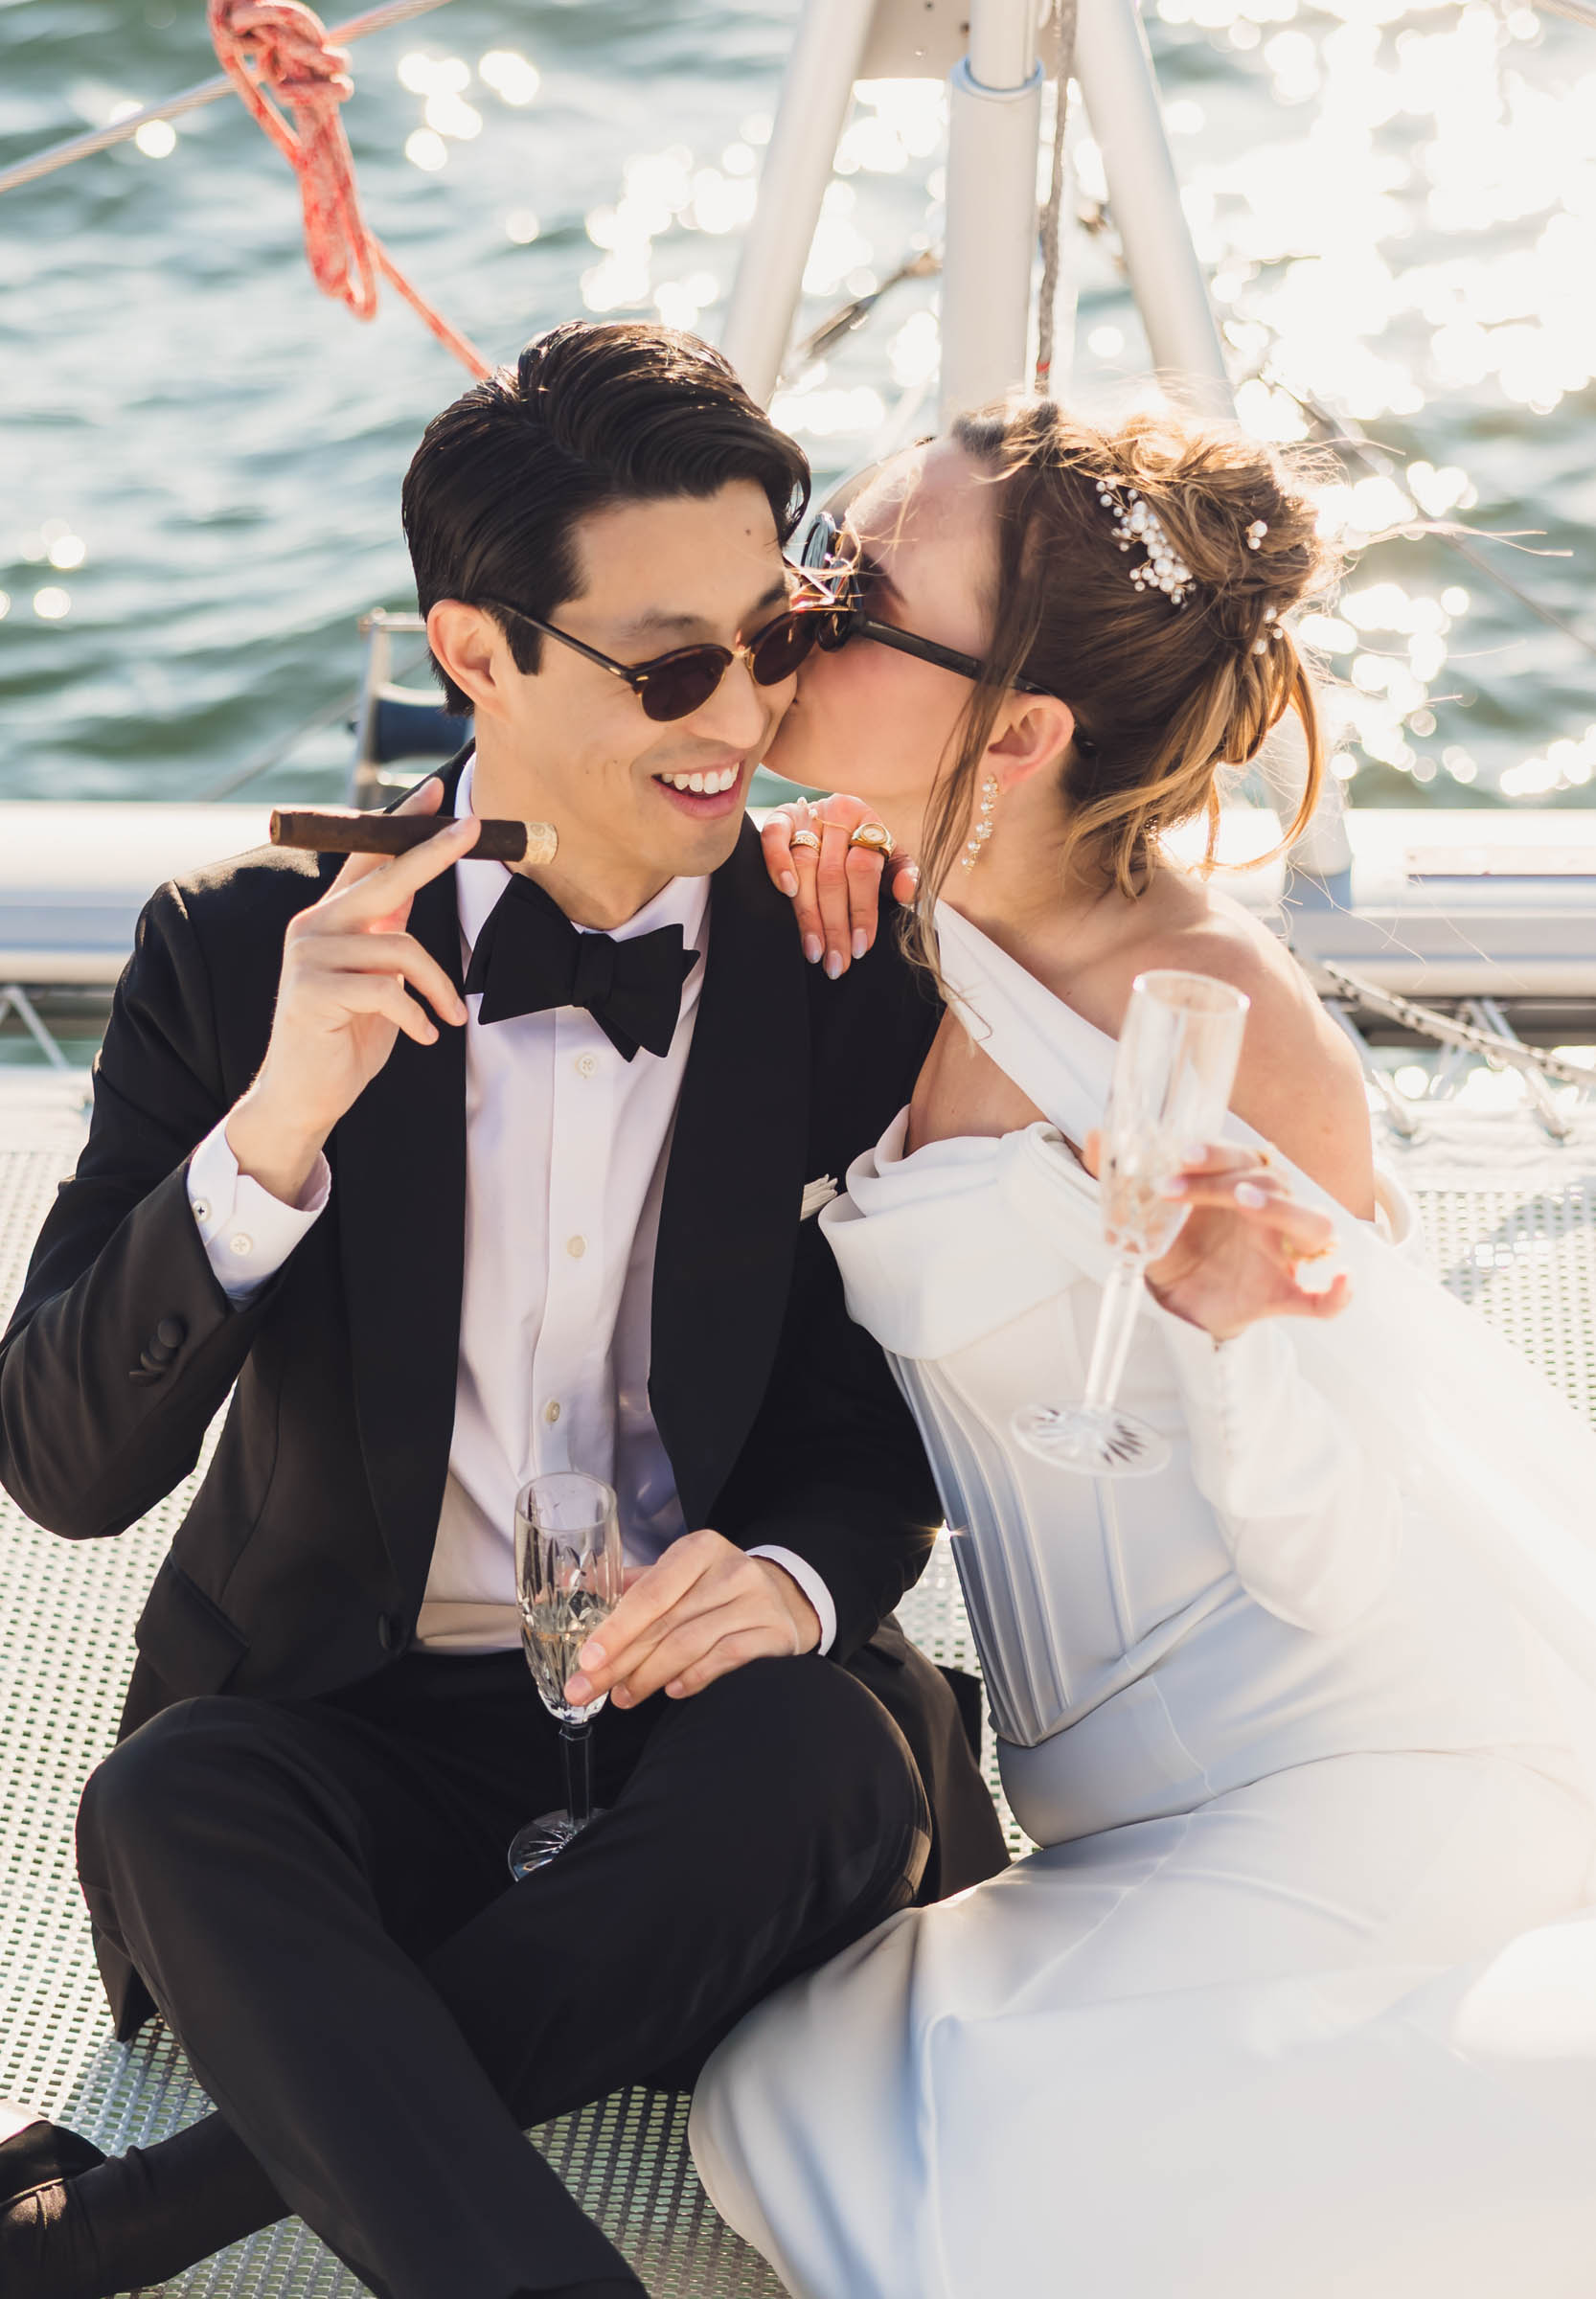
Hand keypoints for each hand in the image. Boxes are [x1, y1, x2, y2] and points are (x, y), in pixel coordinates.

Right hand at [226, 779, 476, 1203]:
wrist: (304, 1095)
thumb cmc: (345, 1037)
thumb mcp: (375, 980)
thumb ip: (385, 936)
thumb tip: (413, 891)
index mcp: (330, 919)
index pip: (367, 859)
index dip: (400, 824)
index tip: (435, 794)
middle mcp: (314, 927)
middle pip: (384, 877)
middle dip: (433, 851)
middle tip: (474, 829)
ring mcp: (308, 957)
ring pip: (400, 947)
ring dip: (438, 988)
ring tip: (449, 1018)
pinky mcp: (312, 992)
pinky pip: (388, 991)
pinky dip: (417, 1016)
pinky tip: (425, 1035)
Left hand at [562, 1529, 820, 1708]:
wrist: (783, 1596)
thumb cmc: (714, 1587)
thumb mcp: (676, 1575)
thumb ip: (625, 1586)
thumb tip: (562, 1591)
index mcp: (697, 1549)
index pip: (651, 1592)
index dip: (617, 1628)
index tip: (587, 1659)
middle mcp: (729, 1570)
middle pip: (665, 1624)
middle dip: (619, 1662)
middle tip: (585, 1689)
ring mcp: (755, 1601)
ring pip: (691, 1645)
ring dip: (650, 1677)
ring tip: (623, 1697)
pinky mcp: (773, 1632)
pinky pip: (725, 1660)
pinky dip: (693, 1679)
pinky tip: (671, 1691)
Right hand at [761, 793, 917, 979]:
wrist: (837, 823)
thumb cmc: (866, 849)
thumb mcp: (891, 860)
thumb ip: (904, 875)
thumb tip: (908, 892)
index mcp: (869, 822)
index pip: (864, 870)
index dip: (862, 911)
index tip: (860, 947)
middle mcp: (838, 814)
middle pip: (833, 875)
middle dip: (835, 925)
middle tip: (836, 962)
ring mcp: (808, 815)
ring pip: (804, 866)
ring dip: (807, 913)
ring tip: (814, 949)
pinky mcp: (782, 818)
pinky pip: (774, 836)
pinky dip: (778, 863)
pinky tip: (787, 892)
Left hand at [1084, 1134, 1351, 1341]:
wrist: (1180, 1306)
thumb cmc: (1176, 1247)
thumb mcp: (1142, 1215)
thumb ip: (1120, 1177)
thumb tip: (1095, 1135)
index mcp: (1241, 1186)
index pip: (1242, 1156)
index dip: (1215, 1152)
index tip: (1177, 1154)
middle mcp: (1269, 1214)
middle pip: (1274, 1180)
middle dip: (1228, 1177)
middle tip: (1177, 1186)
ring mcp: (1282, 1254)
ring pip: (1312, 1223)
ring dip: (1283, 1207)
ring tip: (1246, 1202)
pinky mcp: (1284, 1296)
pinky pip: (1324, 1300)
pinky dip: (1338, 1293)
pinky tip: (1341, 1281)